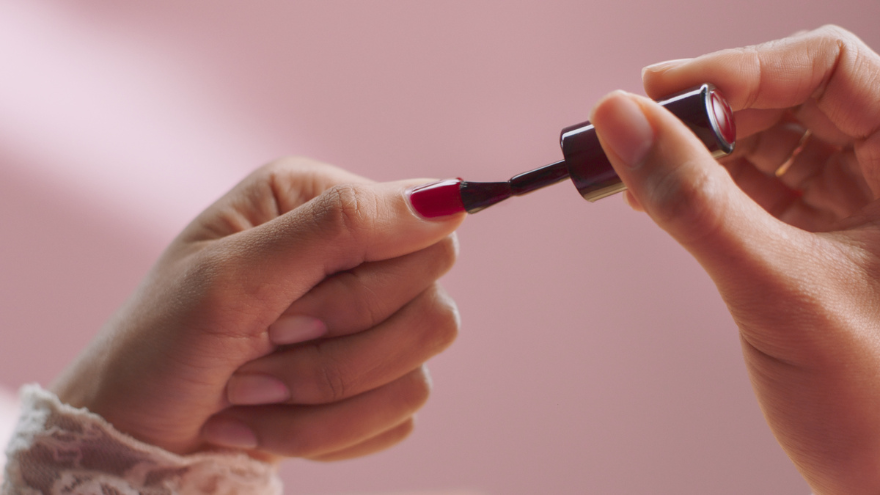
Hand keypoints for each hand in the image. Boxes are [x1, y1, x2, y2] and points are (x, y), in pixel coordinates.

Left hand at [51, 157, 462, 462]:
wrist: (134, 431)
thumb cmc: (163, 344)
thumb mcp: (235, 276)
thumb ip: (340, 225)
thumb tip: (449, 198)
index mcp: (319, 202)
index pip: (424, 237)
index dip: (367, 291)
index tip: (289, 313)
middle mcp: (352, 254)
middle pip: (432, 311)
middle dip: (337, 354)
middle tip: (264, 348)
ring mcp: (366, 324)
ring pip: (417, 374)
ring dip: (324, 401)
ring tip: (253, 393)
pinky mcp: (371, 384)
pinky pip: (399, 418)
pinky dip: (328, 433)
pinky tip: (271, 420)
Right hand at [590, 26, 879, 493]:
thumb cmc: (875, 405)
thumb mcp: (776, 288)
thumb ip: (694, 201)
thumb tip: (620, 120)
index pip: (830, 67)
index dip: (745, 68)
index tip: (665, 92)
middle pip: (789, 97)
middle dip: (709, 108)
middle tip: (638, 129)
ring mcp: (849, 206)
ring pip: (764, 140)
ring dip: (697, 147)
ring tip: (640, 170)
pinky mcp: (811, 238)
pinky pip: (751, 186)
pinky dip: (701, 186)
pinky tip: (661, 197)